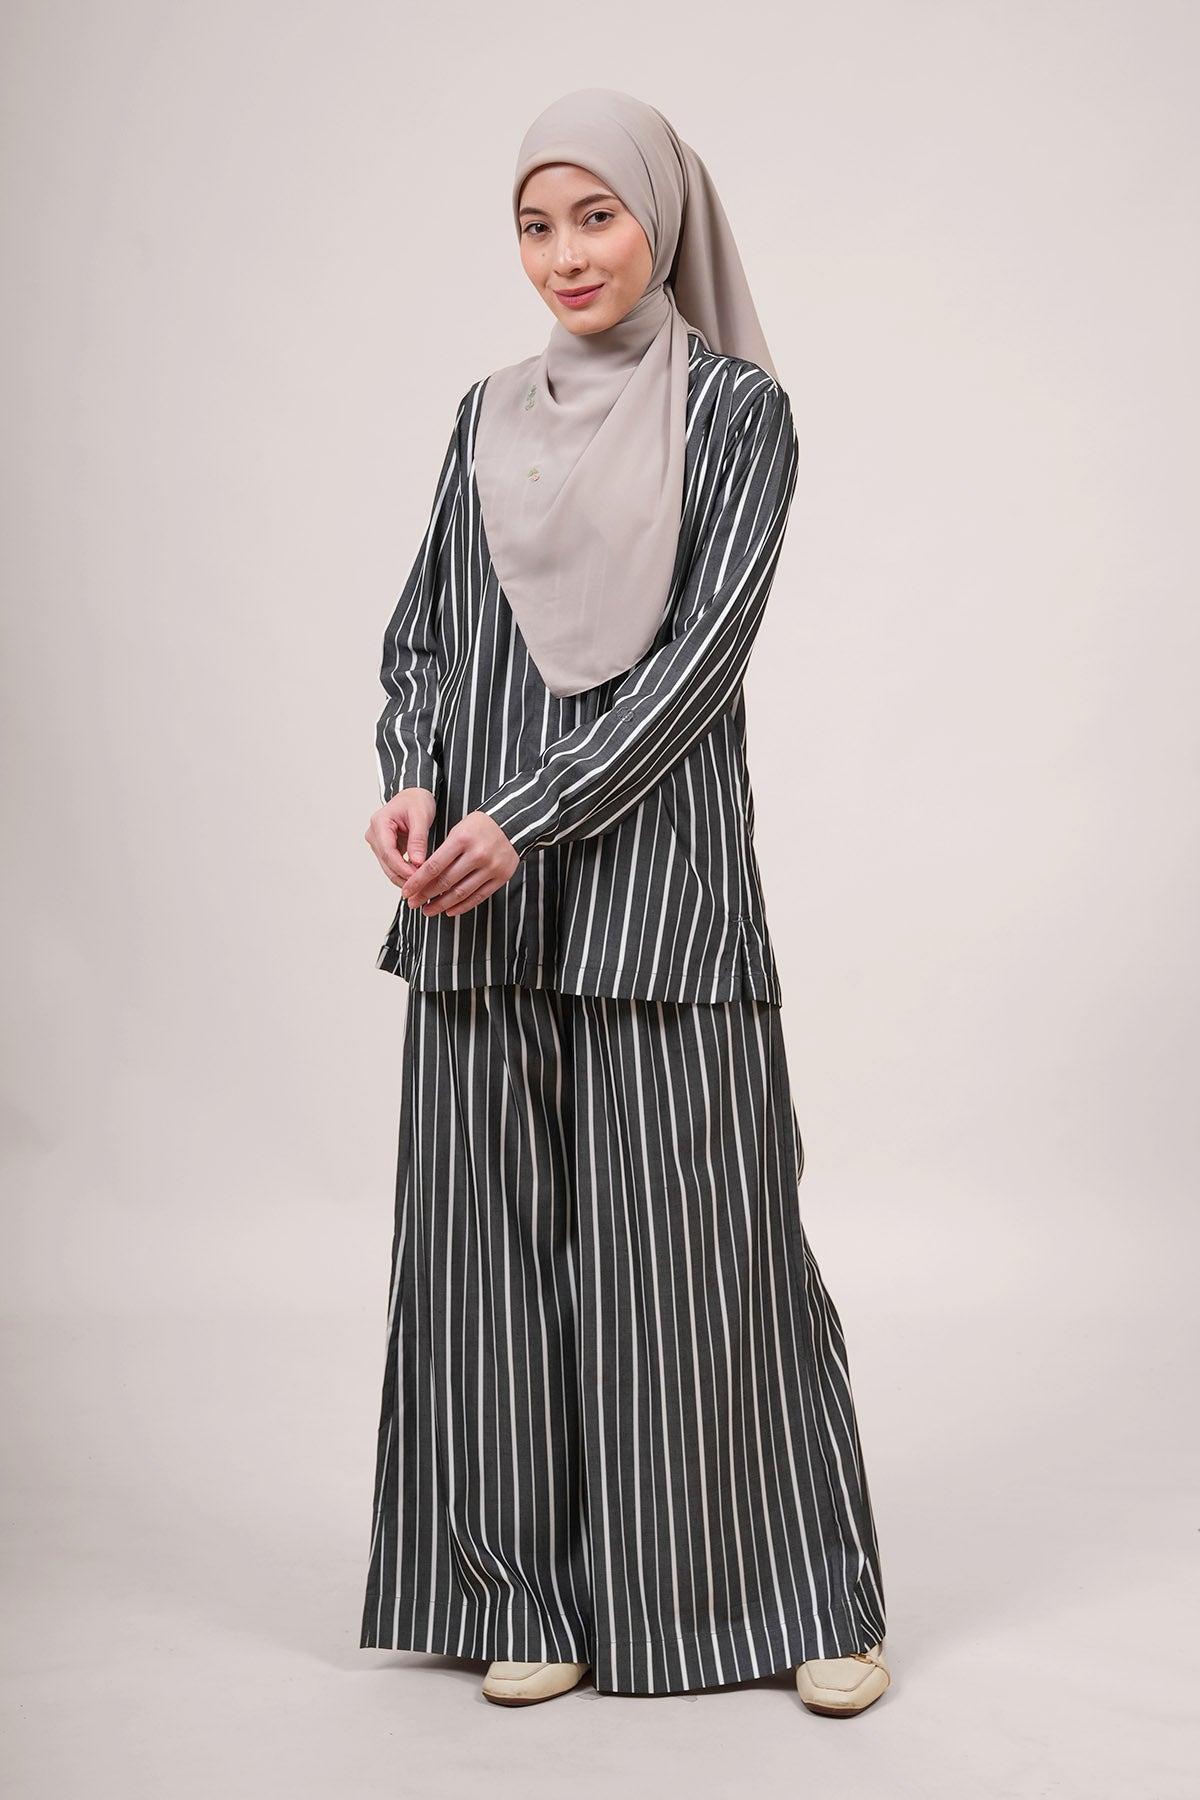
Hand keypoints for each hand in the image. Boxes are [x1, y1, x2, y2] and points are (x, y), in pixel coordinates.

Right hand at [364, 786, 437, 887]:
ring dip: (404, 878)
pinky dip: (405, 873)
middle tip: (421, 888)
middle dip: (403, 877)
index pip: (388, 852)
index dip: (401, 867)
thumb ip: (418, 839)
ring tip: (421, 887)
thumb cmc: (416, 801)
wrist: (413, 796)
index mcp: (379, 823)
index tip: (416, 877)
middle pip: (387, 862)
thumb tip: (417, 862)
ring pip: (389, 867)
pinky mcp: (385, 849)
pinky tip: (417, 880)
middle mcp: (374, 834)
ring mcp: (378, 843)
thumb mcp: (420, 816)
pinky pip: (393, 865)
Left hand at [397, 809, 518, 917]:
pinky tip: (449, 911)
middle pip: (445, 881)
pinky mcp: (501, 877)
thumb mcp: (458, 830)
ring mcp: (491, 867)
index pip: (434, 865)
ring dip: (441, 905)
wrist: (513, 824)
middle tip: (413, 903)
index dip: (417, 881)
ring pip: (461, 892)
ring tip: (428, 910)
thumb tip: (420, 878)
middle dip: (425, 894)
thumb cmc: (480, 827)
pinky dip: (462, 906)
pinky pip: (478, 896)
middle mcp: (477, 854)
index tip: (406, 892)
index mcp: (462, 838)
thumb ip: (443, 853)